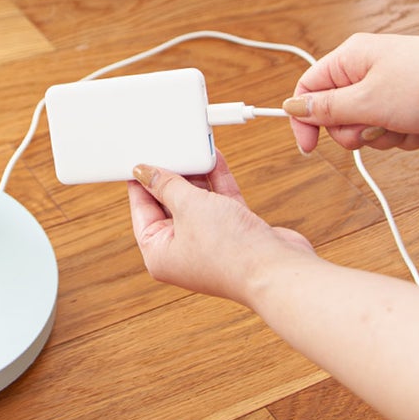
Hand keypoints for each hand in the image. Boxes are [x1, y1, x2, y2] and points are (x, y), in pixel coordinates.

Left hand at [128, 154, 313, 306]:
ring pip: (196, 201)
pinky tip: (213, 158)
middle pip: (169, 204)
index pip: (142, 210)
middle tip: (168, 148)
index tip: (141, 158)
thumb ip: (167, 184)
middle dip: (171, 175)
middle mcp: (182, 250)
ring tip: (191, 148)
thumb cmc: (229, 251)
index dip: (140, 182)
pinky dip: (216, 180)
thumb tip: (144, 172)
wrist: (278, 270)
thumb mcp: (187, 207)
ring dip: (196, 175)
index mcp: (159, 253)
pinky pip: (219, 201)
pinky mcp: (234, 233)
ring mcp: (209, 242)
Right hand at [283, 33, 418, 153]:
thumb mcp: (369, 101)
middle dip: (356, 130)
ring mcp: (385, 86)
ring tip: (405, 123)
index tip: (309, 147)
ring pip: (363, 126)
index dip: (304, 120)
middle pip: (335, 114)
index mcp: (348, 59)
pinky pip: (388, 128)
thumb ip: (326, 109)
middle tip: (376, 125)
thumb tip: (292, 108)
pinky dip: (402, 134)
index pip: (307, 90)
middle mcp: (363, 70)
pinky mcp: (405, 101)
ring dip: (382, 135)